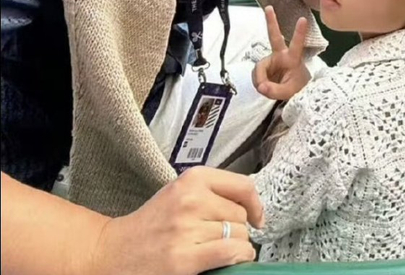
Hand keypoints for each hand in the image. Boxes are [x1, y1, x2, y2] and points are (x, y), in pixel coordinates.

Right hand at [91, 167, 262, 274]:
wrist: (113, 251)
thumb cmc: (150, 224)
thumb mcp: (180, 193)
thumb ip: (211, 192)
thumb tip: (251, 206)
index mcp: (191, 179)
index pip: (242, 185)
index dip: (255, 204)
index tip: (256, 217)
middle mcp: (191, 199)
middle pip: (240, 215)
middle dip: (237, 229)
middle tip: (219, 237)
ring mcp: (187, 229)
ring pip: (238, 236)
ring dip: (236, 246)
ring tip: (217, 250)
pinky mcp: (184, 258)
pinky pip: (230, 253)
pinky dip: (237, 258)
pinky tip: (230, 261)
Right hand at [253, 6, 309, 100]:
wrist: (292, 95)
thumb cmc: (296, 89)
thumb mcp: (288, 93)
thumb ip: (274, 90)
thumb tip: (261, 86)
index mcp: (292, 59)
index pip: (296, 45)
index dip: (299, 33)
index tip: (303, 19)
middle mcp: (281, 56)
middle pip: (275, 37)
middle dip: (271, 22)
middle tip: (269, 8)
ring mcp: (272, 60)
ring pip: (260, 67)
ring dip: (259, 79)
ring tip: (265, 89)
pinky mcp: (264, 67)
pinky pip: (256, 74)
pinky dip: (257, 82)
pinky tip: (263, 86)